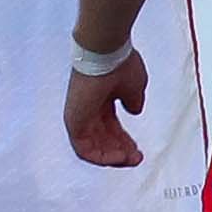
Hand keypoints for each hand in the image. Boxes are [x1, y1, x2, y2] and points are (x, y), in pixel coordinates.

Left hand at [62, 48, 148, 168]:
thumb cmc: (118, 62)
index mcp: (99, 100)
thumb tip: (134, 110)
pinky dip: (101, 156)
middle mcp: (87, 108)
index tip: (138, 150)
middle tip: (136, 158)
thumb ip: (133, 100)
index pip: (110, 128)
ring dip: (113, 157)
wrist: (106, 51)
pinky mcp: (73, 121)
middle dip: (121, 151)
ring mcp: (78, 115)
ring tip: (130, 159)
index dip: (124, 141)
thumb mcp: (133, 86)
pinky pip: (83, 149)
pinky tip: (119, 157)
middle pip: (102, 139)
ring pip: (93, 147)